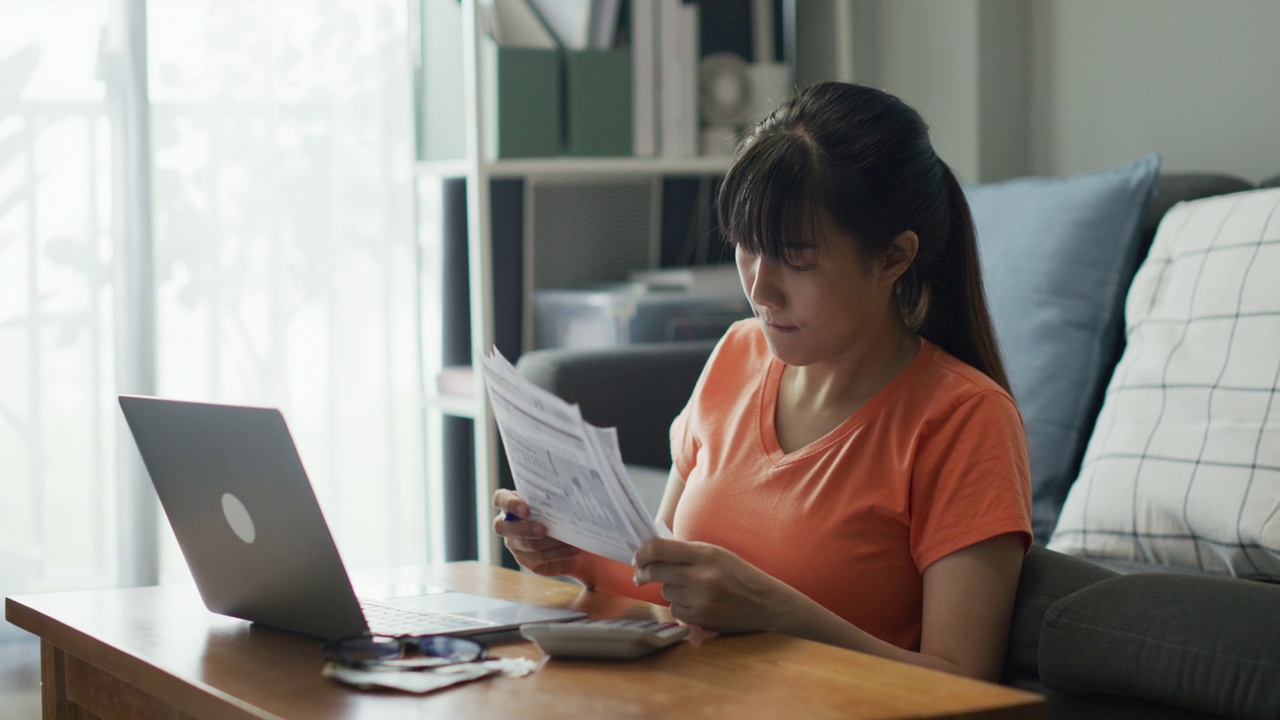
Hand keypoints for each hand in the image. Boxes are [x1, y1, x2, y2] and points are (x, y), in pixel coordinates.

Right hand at [492, 489, 582, 576]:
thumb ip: (550, 502)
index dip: (509, 504)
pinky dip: (559, 552)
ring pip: (526, 544)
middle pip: (503, 527)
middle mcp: (508, 524)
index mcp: (512, 504)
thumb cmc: (560, 514)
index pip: (500, 499)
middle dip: (524, 529)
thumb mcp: (555, 505)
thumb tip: (562, 503)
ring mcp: (514, 544)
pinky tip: (573, 550)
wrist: (572, 539)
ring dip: (550, 542)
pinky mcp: (526, 560)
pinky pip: (540, 557)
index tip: (525, 509)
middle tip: (544, 529)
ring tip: (569, 540)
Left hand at [631, 538, 783, 633]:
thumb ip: (687, 551)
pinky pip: (676, 610)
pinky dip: (681, 606)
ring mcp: (700, 600)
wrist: (766, 603)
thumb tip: (653, 552)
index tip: (637, 557)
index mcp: (705, 555)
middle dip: (643, 573)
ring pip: (665, 592)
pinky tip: (697, 603)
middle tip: (640, 575)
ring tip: (691, 588)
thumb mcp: (716, 553)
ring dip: (670, 589)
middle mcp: (700, 577)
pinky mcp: (701, 618)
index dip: (642, 552)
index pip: (659, 549)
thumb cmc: (739, 574)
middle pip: (655, 571)